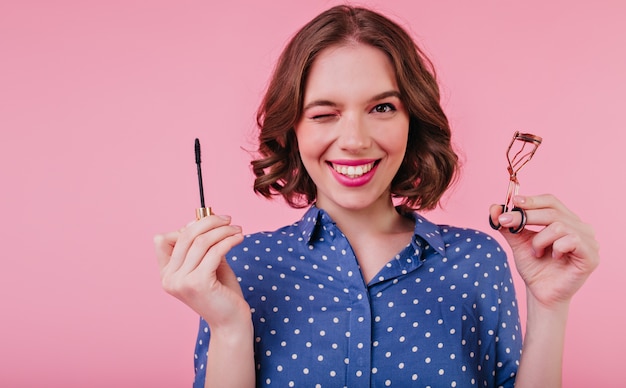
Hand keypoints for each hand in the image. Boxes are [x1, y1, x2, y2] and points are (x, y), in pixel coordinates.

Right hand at [154, 215, 249, 327]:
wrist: (231, 323)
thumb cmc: (222, 294)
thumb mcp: (209, 265)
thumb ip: (203, 247)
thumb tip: (203, 219)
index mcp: (166, 274)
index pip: (163, 240)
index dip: (187, 227)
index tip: (209, 222)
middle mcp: (169, 278)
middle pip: (185, 236)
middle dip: (209, 222)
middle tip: (228, 219)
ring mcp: (181, 281)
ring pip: (201, 241)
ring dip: (222, 230)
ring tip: (237, 229)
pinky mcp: (198, 283)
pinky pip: (214, 251)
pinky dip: (228, 240)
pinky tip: (239, 238)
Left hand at [489, 194, 598, 308]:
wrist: (540, 293)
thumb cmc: (534, 266)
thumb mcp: (517, 241)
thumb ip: (507, 224)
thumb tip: (494, 207)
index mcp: (565, 219)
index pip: (550, 201)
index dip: (532, 200)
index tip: (513, 202)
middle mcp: (580, 226)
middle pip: (552, 211)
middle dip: (526, 216)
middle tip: (506, 222)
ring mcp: (589, 240)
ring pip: (558, 226)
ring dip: (539, 240)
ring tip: (536, 252)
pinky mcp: (591, 255)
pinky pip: (571, 240)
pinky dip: (555, 248)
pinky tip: (553, 258)